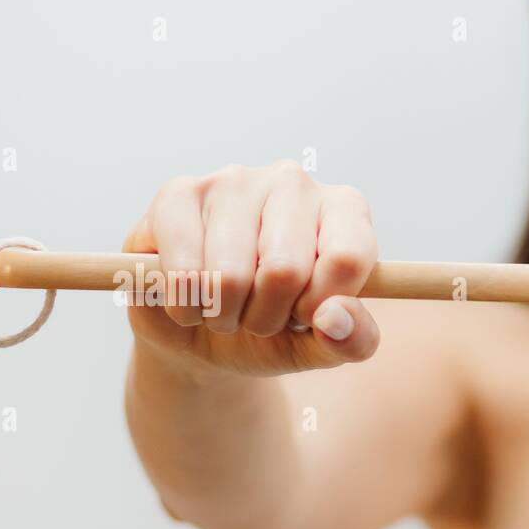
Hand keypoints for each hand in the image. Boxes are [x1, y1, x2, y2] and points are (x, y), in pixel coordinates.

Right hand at [122, 160, 380, 377]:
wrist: (207, 337)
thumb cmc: (278, 331)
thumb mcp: (325, 346)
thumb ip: (352, 340)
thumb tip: (335, 318)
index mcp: (344, 209)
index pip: (348, 256)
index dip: (321, 307)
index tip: (306, 316)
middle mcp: (292, 183)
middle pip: (285, 270)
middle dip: (267, 317)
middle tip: (260, 316)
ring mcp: (233, 182)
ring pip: (230, 275)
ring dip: (225, 316)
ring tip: (227, 308)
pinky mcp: (177, 194)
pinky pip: (183, 271)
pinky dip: (186, 307)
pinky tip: (192, 298)